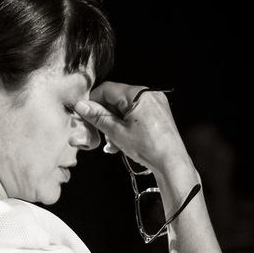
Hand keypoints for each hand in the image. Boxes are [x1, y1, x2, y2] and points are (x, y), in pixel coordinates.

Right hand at [74, 82, 188, 174]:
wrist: (171, 163)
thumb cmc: (149, 147)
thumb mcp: (117, 132)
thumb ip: (98, 117)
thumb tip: (82, 106)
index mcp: (139, 94)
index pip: (107, 89)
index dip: (93, 101)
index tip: (84, 114)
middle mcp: (149, 95)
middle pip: (117, 100)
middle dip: (105, 117)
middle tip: (99, 133)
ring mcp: (155, 104)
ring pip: (126, 110)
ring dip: (115, 125)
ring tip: (112, 143)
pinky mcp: (159, 114)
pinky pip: (136, 115)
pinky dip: (126, 126)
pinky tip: (121, 143)